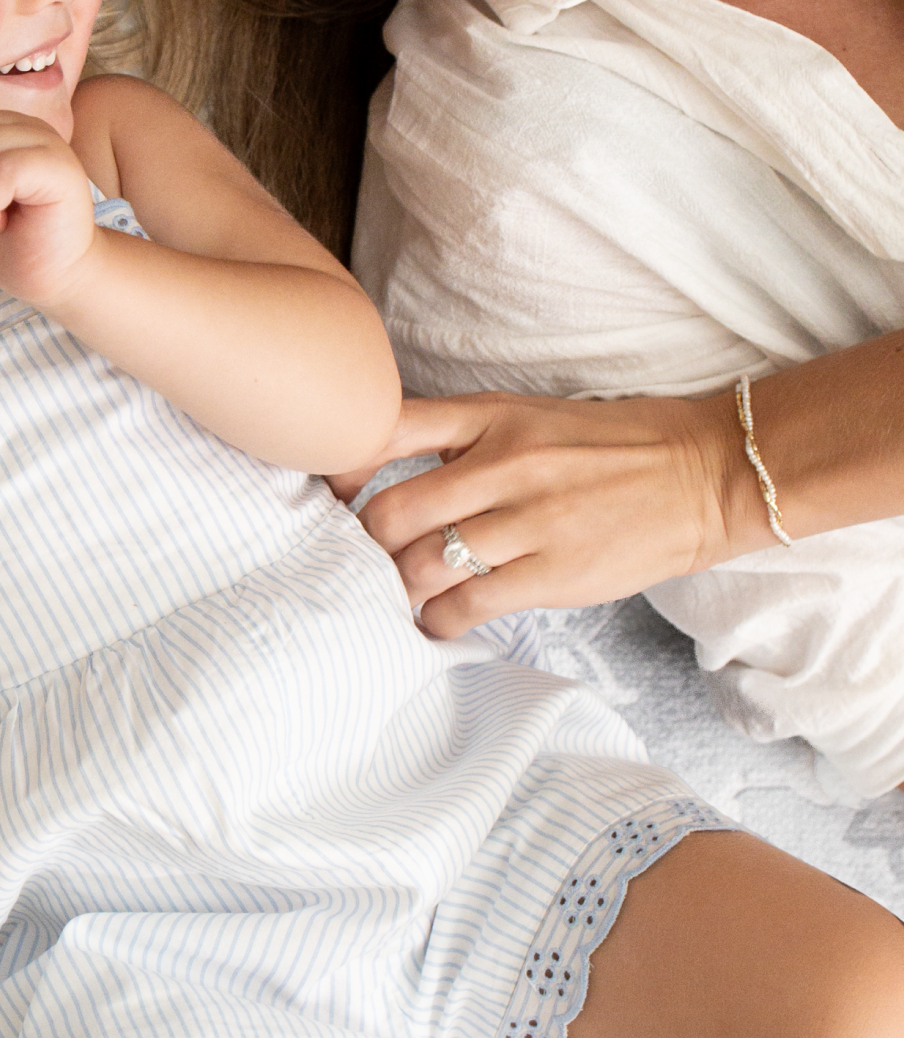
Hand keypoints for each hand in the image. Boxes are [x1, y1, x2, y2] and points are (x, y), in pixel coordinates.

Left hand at [329, 390, 749, 636]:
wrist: (706, 473)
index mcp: (489, 417)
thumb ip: (458, 436)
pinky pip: (470, 604)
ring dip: (397, 587)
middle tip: (361, 559)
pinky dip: (439, 620)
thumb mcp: (526, 415)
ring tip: (396, 593)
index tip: (331, 491)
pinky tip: (436, 621)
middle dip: (364, 544)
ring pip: (424, 564)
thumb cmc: (609, 445)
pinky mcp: (556, 573)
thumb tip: (382, 461)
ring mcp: (530, 521)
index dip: (340, 463)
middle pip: (392, 512)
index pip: (386, 429)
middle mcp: (503, 465)